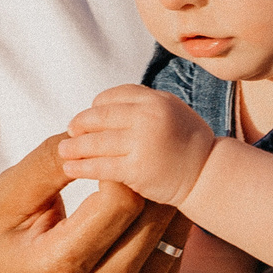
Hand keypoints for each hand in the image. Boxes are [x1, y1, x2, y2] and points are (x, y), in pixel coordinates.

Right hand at [0, 136, 191, 272]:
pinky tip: (143, 209)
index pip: (118, 203)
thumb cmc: (2, 252)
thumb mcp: (4, 202)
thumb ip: (46, 165)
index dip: (116, 167)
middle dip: (142, 177)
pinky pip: (175, 250)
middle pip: (152, 215)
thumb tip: (90, 135)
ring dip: (159, 197)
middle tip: (125, 160)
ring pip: (172, 232)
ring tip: (137, 180)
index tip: (100, 159)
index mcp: (58, 267)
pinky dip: (164, 223)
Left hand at [57, 84, 217, 206]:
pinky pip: (101, 167)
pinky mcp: (137, 170)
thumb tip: (102, 104)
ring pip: (96, 143)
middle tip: (69, 133)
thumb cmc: (187, 143)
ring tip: (63, 151)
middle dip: (80, 125)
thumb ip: (142, 104)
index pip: (112, 97)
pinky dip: (81, 167)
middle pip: (99, 117)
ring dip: (74, 147)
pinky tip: (71, 169)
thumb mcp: (171, 110)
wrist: (208, 174)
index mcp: (155, 100)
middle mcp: (148, 117)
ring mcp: (142, 143)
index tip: (88, 119)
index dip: (96, 108)